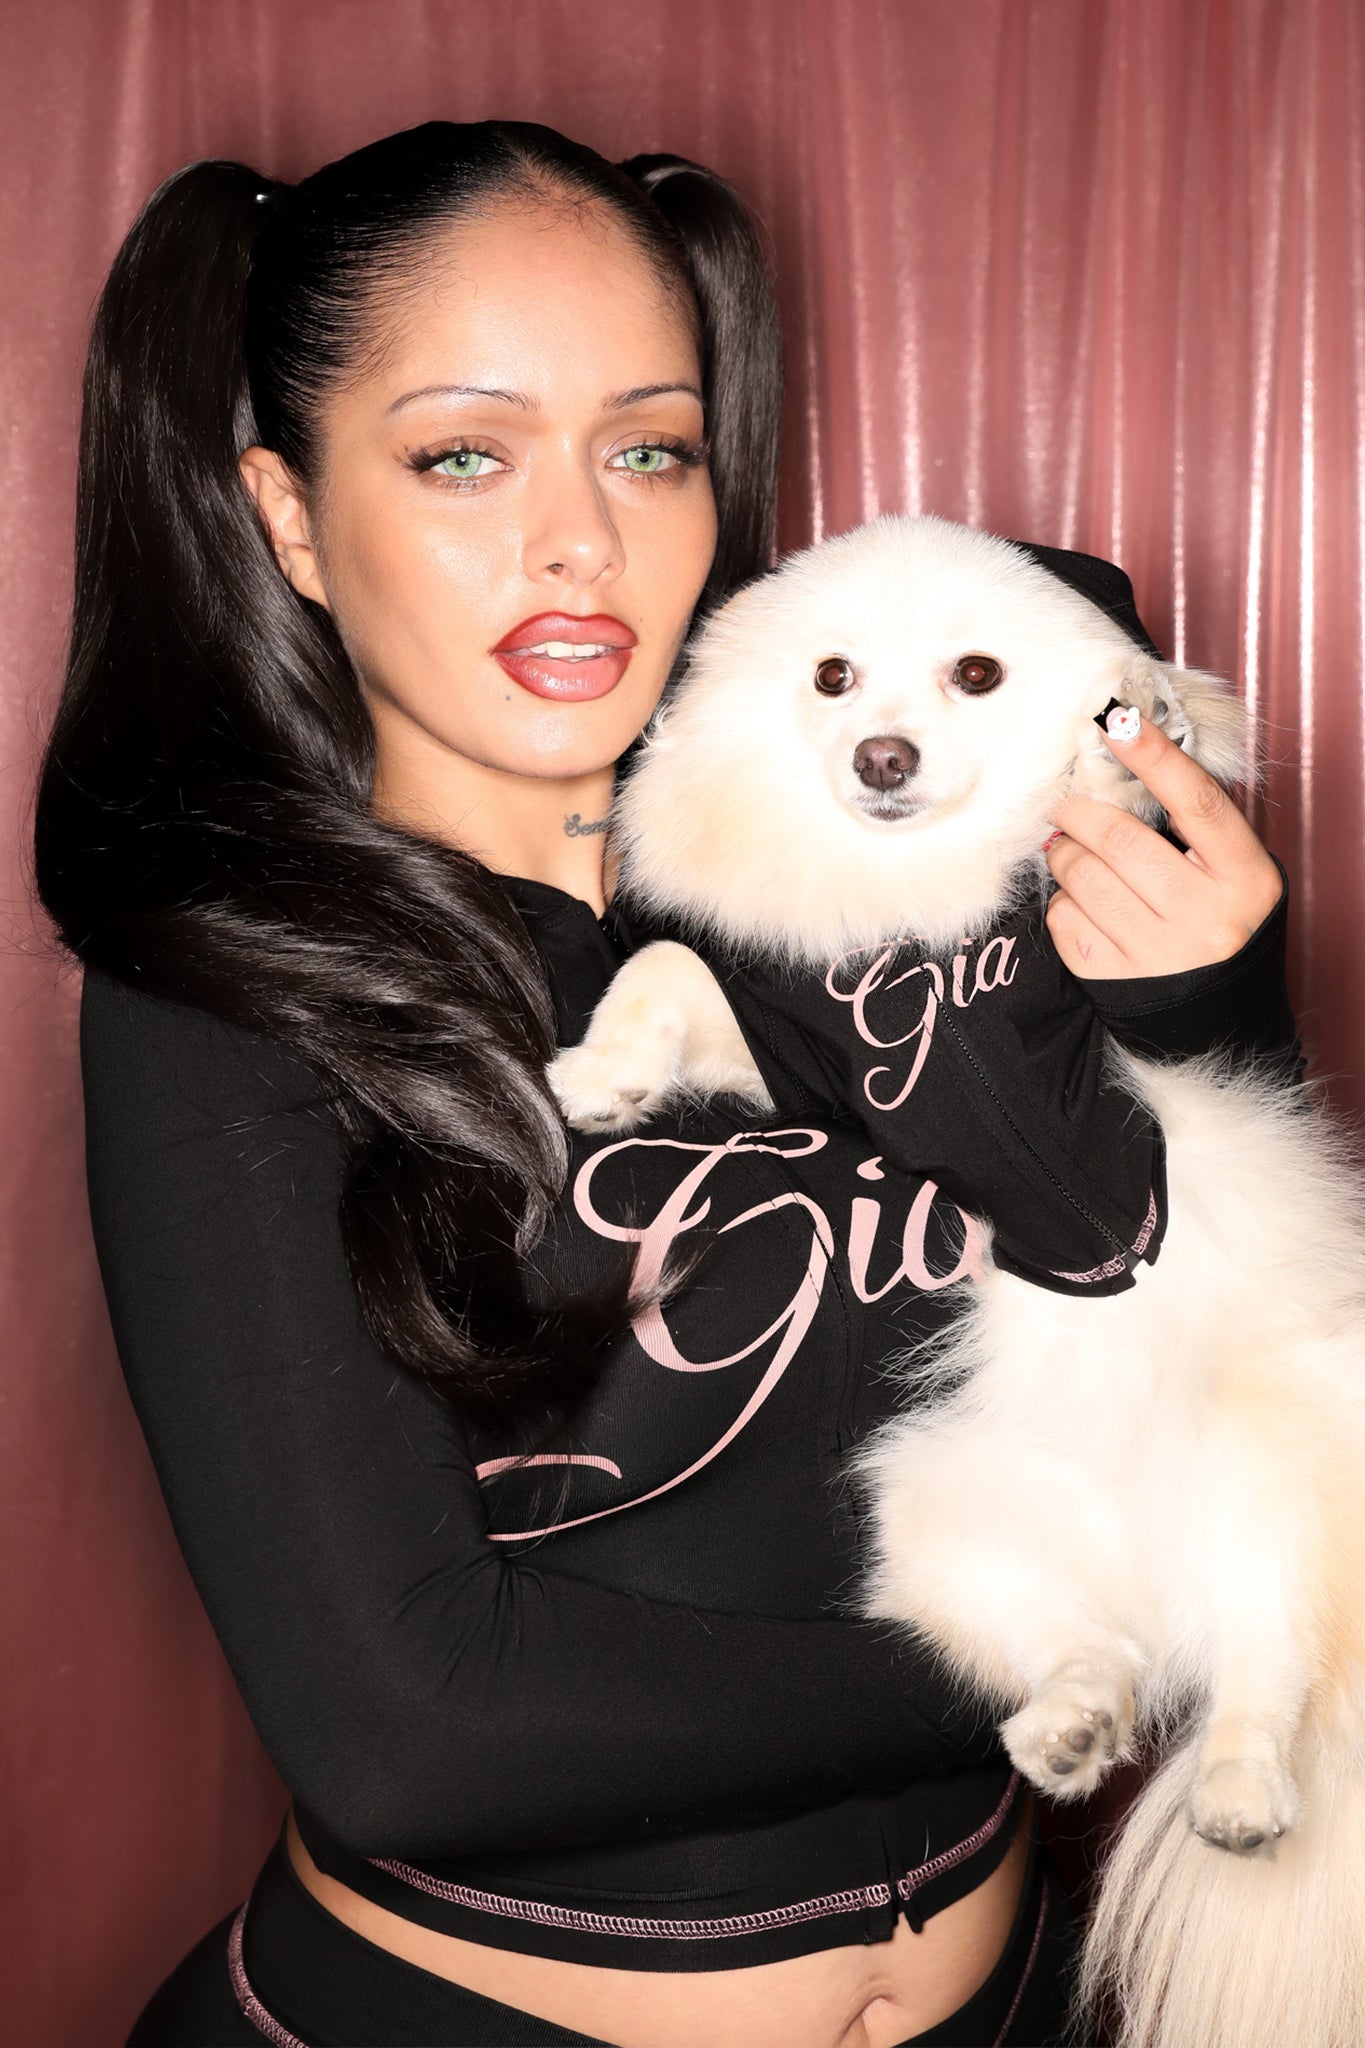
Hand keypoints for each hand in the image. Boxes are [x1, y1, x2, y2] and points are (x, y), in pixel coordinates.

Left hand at [1043, 718, 1282, 979]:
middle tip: (1065, 805)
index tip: (1118, 720)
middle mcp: (1205, 916)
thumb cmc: (1220, 924)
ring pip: (1082, 877)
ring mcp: (1159, 953)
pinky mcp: (1114, 980)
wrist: (1219, 1020)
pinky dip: (1061, 902)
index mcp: (1244, 878)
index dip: (1154, 756)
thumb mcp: (1231, 874)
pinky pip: (1064, 919)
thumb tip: (1121, 766)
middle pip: (1121, 840)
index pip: (1196, 802)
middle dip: (1079, 812)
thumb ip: (1192, 827)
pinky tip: (1079, 903)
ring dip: (1063, 854)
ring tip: (1069, 852)